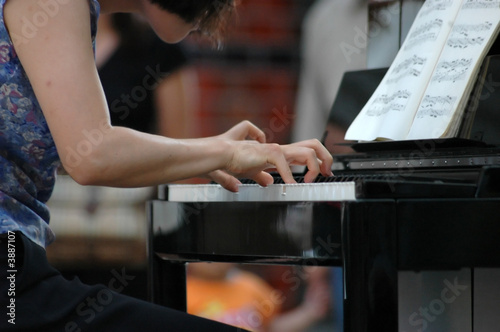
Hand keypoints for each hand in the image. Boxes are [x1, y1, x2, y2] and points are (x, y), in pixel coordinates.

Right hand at [208, 122, 333, 191]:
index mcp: (278, 153)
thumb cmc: (231, 161)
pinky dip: (291, 177)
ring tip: (310, 182)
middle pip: (314, 144)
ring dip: (313, 168)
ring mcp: (276, 149)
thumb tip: (268, 182)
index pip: (305, 151)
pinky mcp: (269, 152)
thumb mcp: (251, 172)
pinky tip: (290, 187)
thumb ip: (260, 176)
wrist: (220, 155)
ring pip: (308, 151)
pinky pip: (286, 163)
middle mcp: (281, 149)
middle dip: (326, 158)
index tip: (323, 173)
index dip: (319, 160)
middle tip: (327, 173)